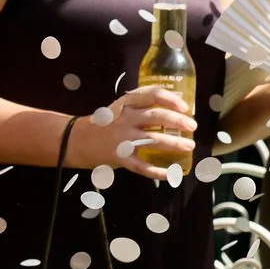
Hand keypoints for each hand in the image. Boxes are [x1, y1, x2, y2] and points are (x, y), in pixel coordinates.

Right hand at [66, 83, 194, 172]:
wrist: (77, 140)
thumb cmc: (107, 123)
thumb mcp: (121, 108)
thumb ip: (144, 107)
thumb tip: (178, 109)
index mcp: (127, 104)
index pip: (151, 95)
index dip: (170, 99)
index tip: (185, 107)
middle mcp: (125, 119)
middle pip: (156, 117)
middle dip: (178, 121)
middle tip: (193, 127)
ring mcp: (122, 139)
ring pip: (153, 140)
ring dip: (174, 144)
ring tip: (190, 146)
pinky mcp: (120, 157)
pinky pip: (142, 166)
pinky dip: (158, 171)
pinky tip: (172, 174)